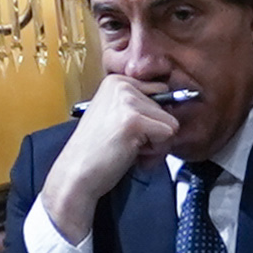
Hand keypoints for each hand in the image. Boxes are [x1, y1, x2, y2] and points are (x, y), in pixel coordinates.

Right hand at [53, 76, 185, 216]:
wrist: (77, 172)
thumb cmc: (97, 150)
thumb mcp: (116, 115)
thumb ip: (140, 106)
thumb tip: (176, 103)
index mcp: (116, 80)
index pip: (160, 91)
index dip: (152, 117)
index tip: (131, 129)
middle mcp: (121, 84)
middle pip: (167, 108)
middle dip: (154, 131)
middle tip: (130, 143)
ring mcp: (127, 100)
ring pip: (171, 122)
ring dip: (156, 143)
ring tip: (130, 148)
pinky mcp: (134, 119)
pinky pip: (169, 134)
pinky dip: (156, 150)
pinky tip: (132, 153)